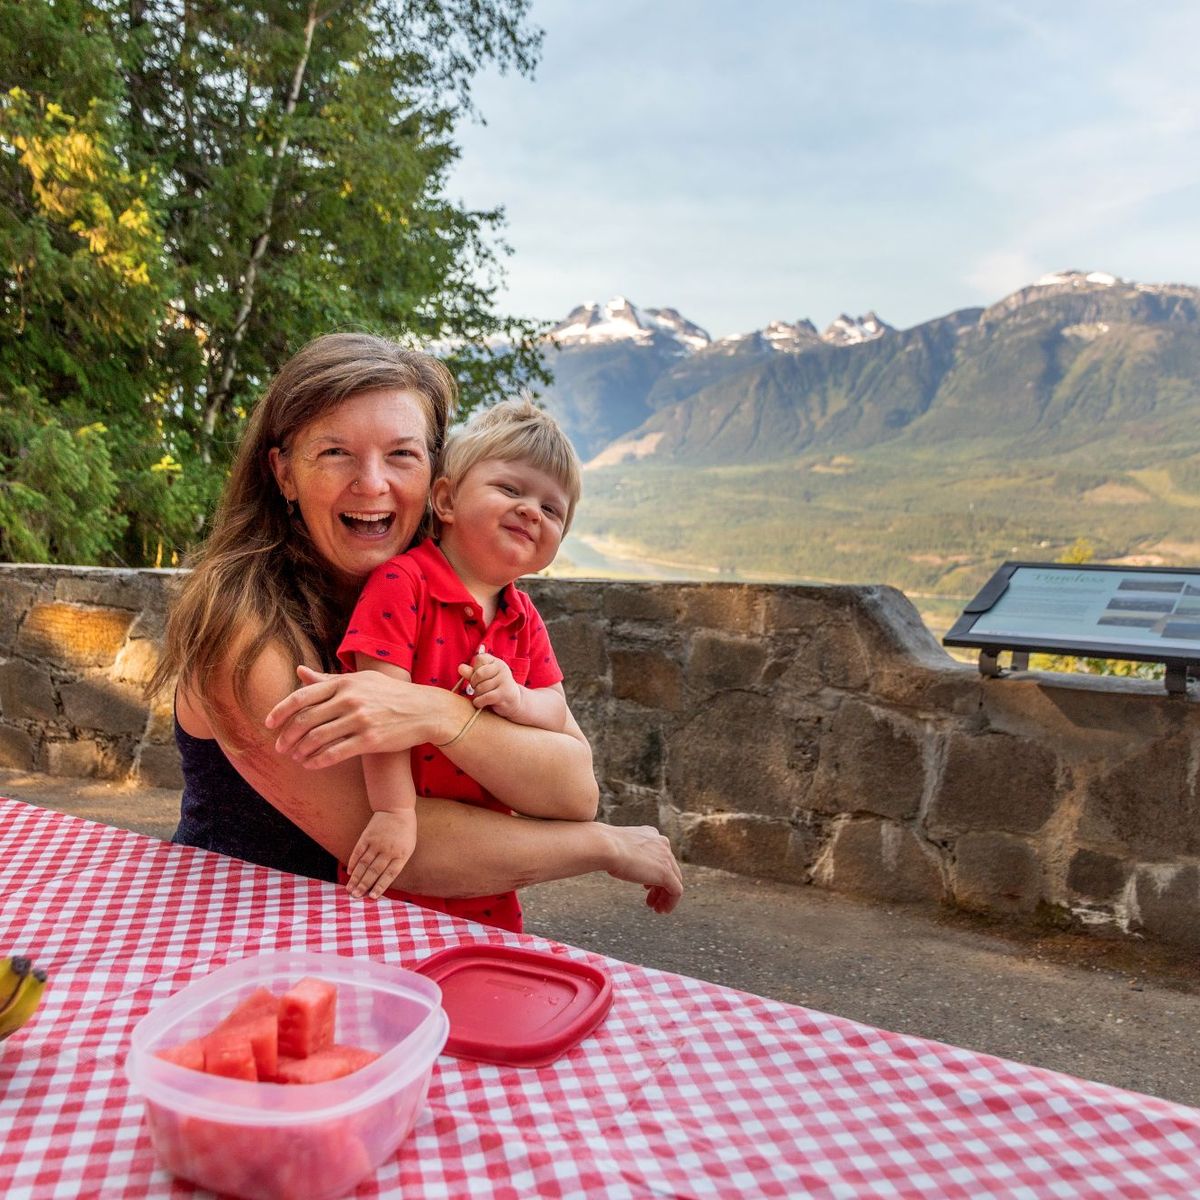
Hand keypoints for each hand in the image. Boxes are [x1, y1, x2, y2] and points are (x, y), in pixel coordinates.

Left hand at [265, 666, 444, 767]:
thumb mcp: (360, 680)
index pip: (302, 696)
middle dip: (287, 736)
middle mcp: (350, 699)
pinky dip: (317, 761)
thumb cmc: (389, 694)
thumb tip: (299, 671)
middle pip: (305, 720)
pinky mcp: (370, 740)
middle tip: (280, 747)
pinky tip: (310, 765)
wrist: (424, 710)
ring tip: (295, 757)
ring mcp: (360, 720)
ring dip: (300, 751)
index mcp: (344, 682)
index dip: (280, 711)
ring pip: (317, 739)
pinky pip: (334, 754)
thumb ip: (327, 679)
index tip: (268, 724)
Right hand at [346, 810, 416, 898]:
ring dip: (356, 877)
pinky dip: (352, 862)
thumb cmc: (405, 832)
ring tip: (350, 889)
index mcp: (401, 854)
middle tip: (355, 896)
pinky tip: (348, 872)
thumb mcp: (408, 847)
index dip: (380, 886)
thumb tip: (383, 880)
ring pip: (364, 864)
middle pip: (374, 871)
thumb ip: (397, 862)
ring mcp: (377, 842)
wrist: (397, 809)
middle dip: (364, 885)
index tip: (372, 897)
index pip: (389, 874)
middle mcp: (388, 850)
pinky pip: (358, 852)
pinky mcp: (367, 836)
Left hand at [459, 653, 520, 718]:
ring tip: (483, 696)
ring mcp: (505, 681)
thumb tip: (460, 667)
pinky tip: (481, 703)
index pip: (479, 658)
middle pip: (478, 674)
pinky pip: (484, 697)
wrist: (513, 702)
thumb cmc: (495, 688)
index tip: (478, 678)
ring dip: (477, 695)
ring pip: (481, 688)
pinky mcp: (505, 694)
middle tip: (478, 689)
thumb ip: (471, 673)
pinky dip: (479, 702)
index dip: (474, 669)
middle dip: (474, 684)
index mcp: (496, 662)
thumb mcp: (483, 679)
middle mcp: (502, 668)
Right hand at [602, 824, 683, 914]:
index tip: (647, 886)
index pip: (661, 856)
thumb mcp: (618, 847)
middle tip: (650, 899)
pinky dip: (670, 902)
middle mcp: (662, 843)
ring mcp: (666, 858)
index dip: (654, 873)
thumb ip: (626, 853)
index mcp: (651, 834)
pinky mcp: (666, 873)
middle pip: (670, 869)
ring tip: (656, 908)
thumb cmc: (605, 847)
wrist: (605, 846)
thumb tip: (620, 863)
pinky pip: (676, 891)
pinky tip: (661, 910)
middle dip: (660, 886)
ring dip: (665, 896)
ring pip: (674, 880)